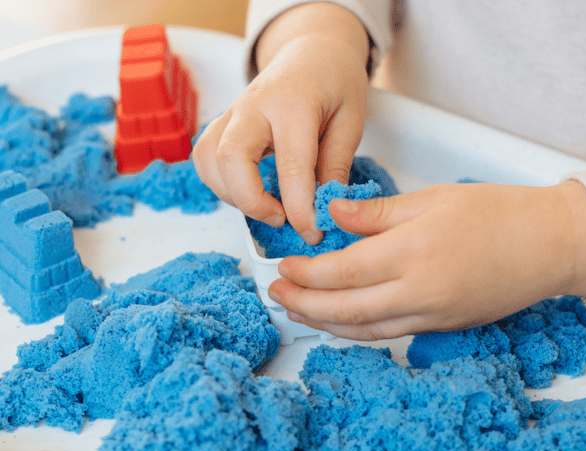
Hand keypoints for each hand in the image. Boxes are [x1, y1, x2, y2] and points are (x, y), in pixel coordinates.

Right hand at [192, 3, 369, 243]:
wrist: (311, 53)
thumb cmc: (335, 84)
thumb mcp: (351, 121)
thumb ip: (336, 165)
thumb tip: (325, 209)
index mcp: (294, 103)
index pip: (291, 165)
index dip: (300, 208)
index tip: (313, 232)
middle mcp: (254, 105)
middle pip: (230, 158)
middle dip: (252, 201)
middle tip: (283, 218)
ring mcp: (232, 113)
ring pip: (209, 160)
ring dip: (233, 195)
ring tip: (270, 207)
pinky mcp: (221, 124)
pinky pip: (205, 158)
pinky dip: (221, 184)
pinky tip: (251, 191)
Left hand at [268, 181, 585, 339]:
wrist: (549, 246)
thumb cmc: (497, 213)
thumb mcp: (432, 199)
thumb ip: (377, 212)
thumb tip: (334, 214)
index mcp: (412, 252)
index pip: (341, 271)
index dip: (306, 273)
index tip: (283, 266)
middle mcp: (418, 292)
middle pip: (344, 309)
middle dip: (304, 304)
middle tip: (277, 295)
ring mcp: (432, 316)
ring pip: (364, 330)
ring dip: (325, 324)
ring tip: (299, 312)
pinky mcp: (443, 327)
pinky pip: (390, 334)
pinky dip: (358, 331)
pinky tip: (343, 322)